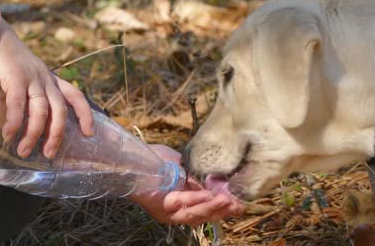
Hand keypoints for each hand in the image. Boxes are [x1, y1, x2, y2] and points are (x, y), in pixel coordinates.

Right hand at [0, 19, 93, 158]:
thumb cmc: (13, 65)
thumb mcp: (33, 79)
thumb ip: (38, 97)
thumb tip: (38, 125)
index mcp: (54, 81)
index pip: (77, 97)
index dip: (85, 115)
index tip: (89, 133)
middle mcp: (47, 81)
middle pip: (60, 111)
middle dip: (57, 135)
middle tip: (49, 154)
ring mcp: (33, 80)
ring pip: (40, 112)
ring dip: (33, 134)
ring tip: (24, 151)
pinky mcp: (16, 79)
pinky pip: (17, 105)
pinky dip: (15, 122)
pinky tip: (9, 134)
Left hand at [129, 145, 243, 226]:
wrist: (135, 158)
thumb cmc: (156, 159)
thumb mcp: (183, 167)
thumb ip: (197, 179)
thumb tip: (214, 185)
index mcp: (183, 199)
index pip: (206, 208)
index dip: (223, 206)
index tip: (239, 202)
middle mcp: (177, 210)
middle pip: (204, 215)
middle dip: (222, 210)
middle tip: (239, 204)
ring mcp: (170, 213)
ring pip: (196, 215)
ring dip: (213, 207)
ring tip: (228, 200)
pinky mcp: (163, 212)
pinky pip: (185, 210)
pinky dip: (198, 202)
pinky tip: (210, 195)